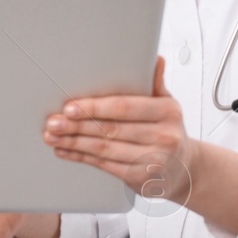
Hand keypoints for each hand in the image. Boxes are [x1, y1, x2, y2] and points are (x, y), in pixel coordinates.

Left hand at [44, 56, 200, 205]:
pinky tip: (65, 151)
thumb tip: (154, 59)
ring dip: (73, 142)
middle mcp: (163, 137)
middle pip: (110, 129)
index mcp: (167, 112)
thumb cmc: (168, 130)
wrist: (185, 168)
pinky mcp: (141, 178)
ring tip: (52, 136)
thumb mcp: (167, 104)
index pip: (124, 107)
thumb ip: (155, 83)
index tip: (70, 107)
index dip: (95, 107)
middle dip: (76, 125)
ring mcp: (153, 160)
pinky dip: (81, 157)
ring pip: (104, 149)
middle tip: (53, 122)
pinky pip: (104, 165)